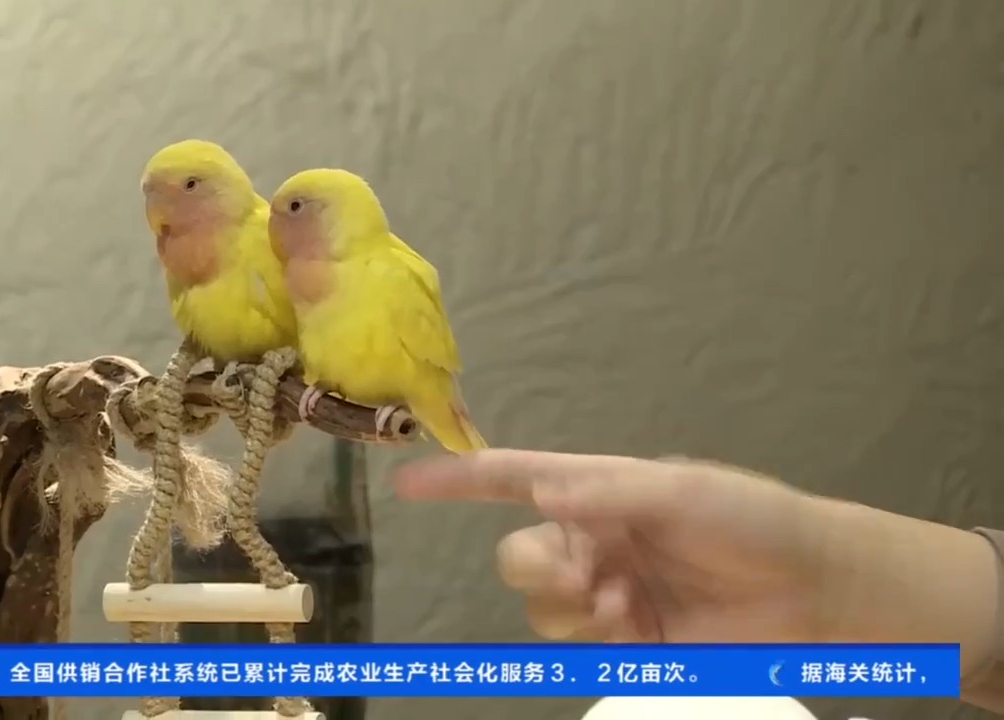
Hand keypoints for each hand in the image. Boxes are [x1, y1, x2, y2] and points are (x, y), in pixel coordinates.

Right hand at [392, 451, 855, 644]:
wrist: (810, 587)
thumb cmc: (749, 518)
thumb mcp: (683, 491)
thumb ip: (611, 494)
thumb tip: (543, 494)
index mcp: (597, 489)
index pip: (513, 478)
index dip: (458, 478)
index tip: (406, 484)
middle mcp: (591, 536)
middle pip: (518, 555)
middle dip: (540, 568)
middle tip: (590, 575)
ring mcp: (605, 588)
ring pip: (540, 603)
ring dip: (568, 605)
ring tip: (622, 603)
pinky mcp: (624, 635)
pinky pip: (573, 638)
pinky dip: (589, 632)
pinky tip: (632, 623)